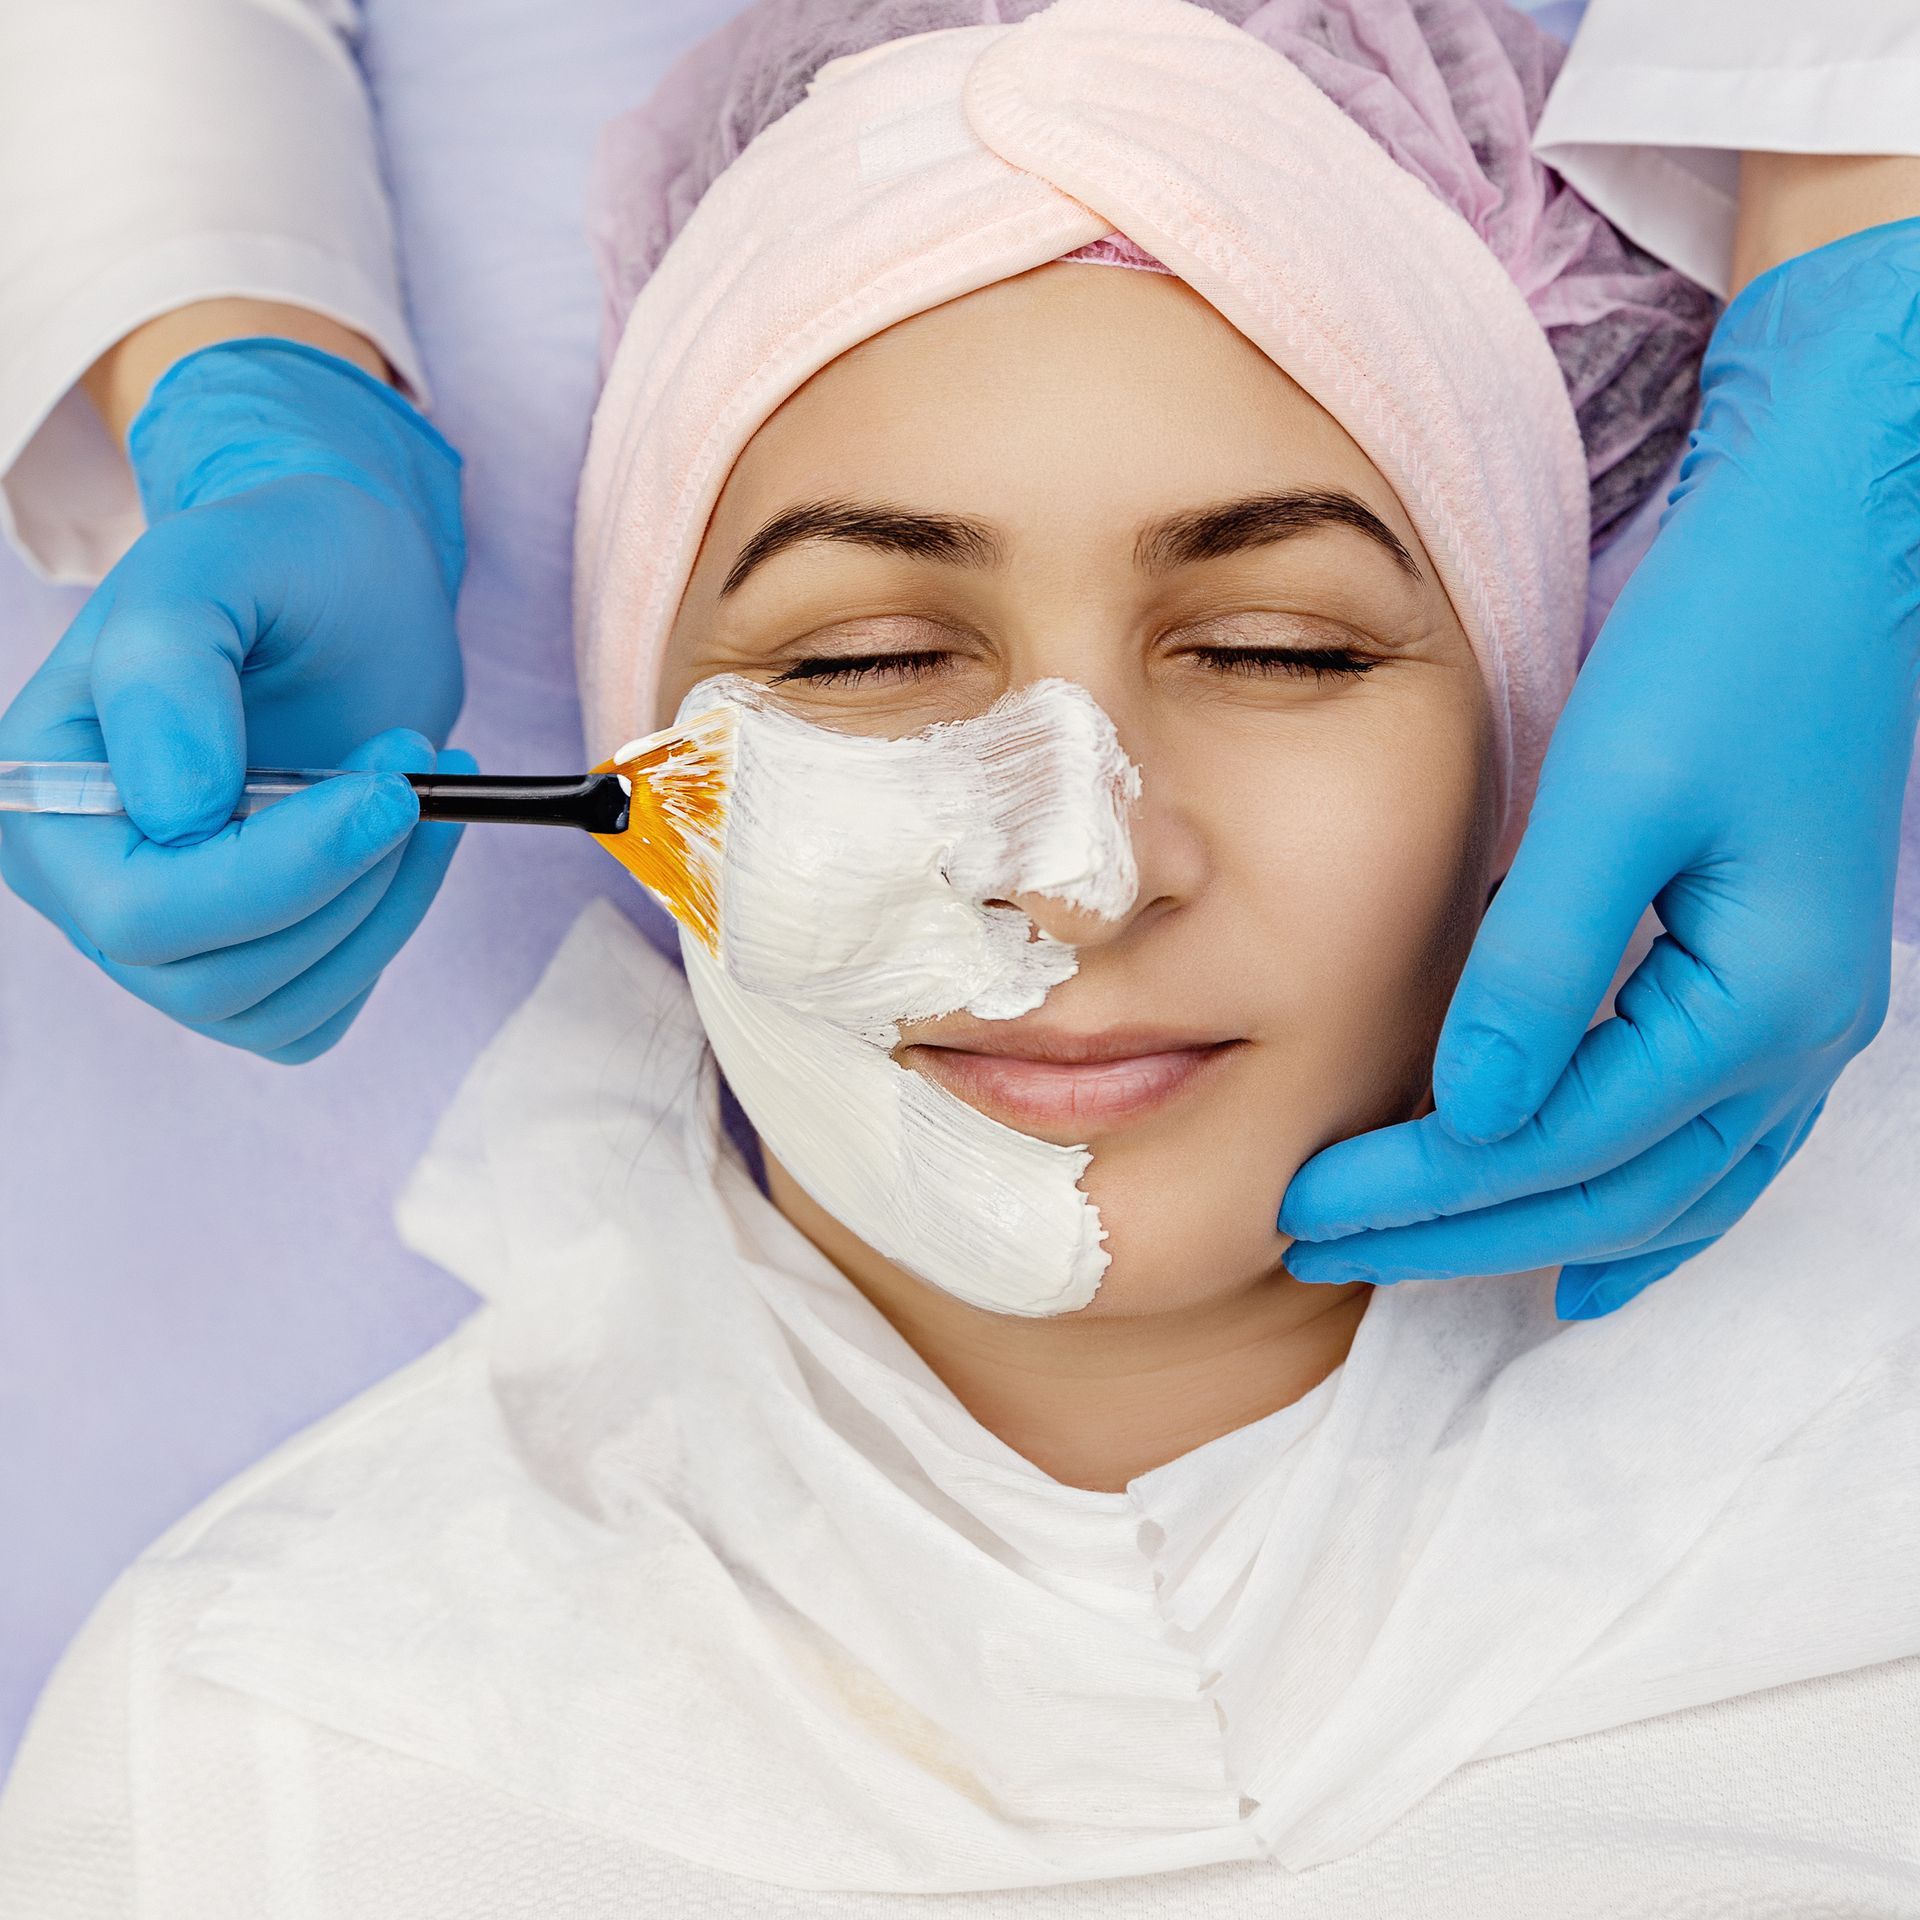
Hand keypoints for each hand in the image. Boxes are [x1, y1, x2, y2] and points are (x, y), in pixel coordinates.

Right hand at [0, 339, 469, 1060]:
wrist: (348, 587)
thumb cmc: (277, 564)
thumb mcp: (215, 563)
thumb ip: (170, 665)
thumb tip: (173, 808)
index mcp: (43, 797)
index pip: (134, 911)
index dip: (277, 871)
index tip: (388, 783)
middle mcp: (87, 882)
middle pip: (207, 977)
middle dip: (340, 885)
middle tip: (413, 775)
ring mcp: (168, 935)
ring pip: (275, 1005)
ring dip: (380, 907)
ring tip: (419, 787)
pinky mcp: (253, 956)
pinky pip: (315, 1014)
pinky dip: (384, 938)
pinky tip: (409, 849)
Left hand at [1279, 218, 1919, 1319]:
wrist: (1838, 549)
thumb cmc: (1728, 647)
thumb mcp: (1614, 796)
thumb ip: (1539, 963)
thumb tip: (1468, 1112)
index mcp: (1756, 1002)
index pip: (1556, 1143)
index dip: (1420, 1186)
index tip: (1301, 1202)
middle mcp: (1799, 1039)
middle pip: (1607, 1189)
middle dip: (1457, 1229)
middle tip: (1319, 1248)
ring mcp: (1808, 1021)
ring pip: (1671, 1187)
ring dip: (1545, 1233)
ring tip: (1433, 1273)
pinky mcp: (1785, 983)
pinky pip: (1717, 1145)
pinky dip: (1644, 1205)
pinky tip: (1597, 1246)